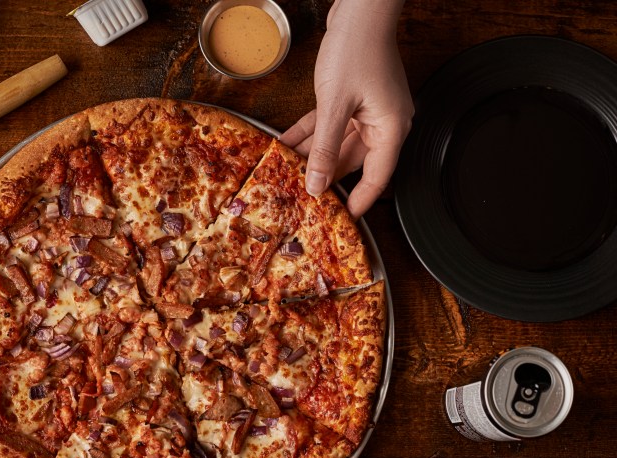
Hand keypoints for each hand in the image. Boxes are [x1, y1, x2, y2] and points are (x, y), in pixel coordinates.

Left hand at [279, 0, 412, 216]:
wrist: (360, 9)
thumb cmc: (356, 49)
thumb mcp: (334, 106)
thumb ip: (325, 149)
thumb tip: (316, 184)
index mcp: (391, 128)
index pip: (377, 177)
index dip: (361, 201)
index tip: (344, 219)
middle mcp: (383, 122)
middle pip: (354, 161)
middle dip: (326, 178)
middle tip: (303, 198)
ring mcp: (368, 109)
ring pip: (338, 143)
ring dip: (313, 155)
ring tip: (286, 172)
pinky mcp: (353, 97)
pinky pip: (330, 124)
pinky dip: (311, 133)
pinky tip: (286, 144)